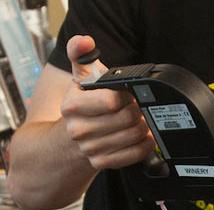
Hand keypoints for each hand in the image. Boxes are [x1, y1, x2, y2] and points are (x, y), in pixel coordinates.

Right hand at [61, 35, 153, 170]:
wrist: (69, 137)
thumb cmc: (82, 104)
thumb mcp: (79, 77)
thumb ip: (80, 54)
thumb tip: (83, 41)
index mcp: (71, 105)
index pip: (112, 101)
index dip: (127, 95)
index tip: (128, 93)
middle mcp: (77, 129)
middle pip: (127, 118)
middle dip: (138, 110)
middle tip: (137, 106)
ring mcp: (89, 149)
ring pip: (134, 135)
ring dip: (144, 126)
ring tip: (139, 119)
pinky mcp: (100, 163)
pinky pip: (134, 154)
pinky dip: (145, 144)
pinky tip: (143, 136)